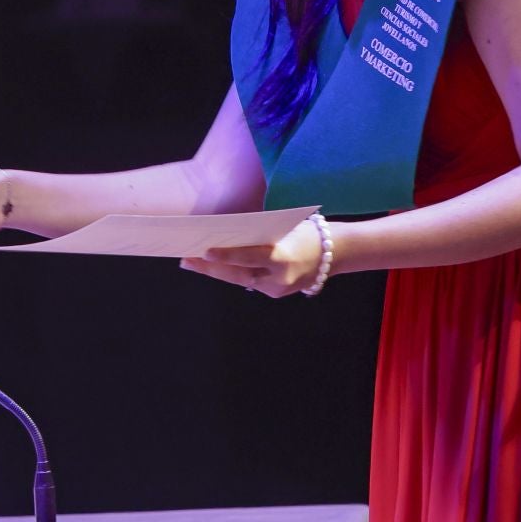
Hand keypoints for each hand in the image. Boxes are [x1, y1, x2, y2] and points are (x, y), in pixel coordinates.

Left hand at [181, 221, 337, 296]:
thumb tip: (224, 234)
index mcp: (283, 257)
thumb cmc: (305, 232)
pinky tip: (212, 266)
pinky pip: (249, 282)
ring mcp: (277, 289)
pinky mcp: (275, 293)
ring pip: (240, 280)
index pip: (249, 257)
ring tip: (192, 262)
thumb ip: (257, 235)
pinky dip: (231, 273)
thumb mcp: (282, 229)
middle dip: (210, 267)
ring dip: (215, 271)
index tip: (205, 251)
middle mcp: (279, 278)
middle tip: (186, 259)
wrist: (334, 253)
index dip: (226, 255)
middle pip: (238, 274)